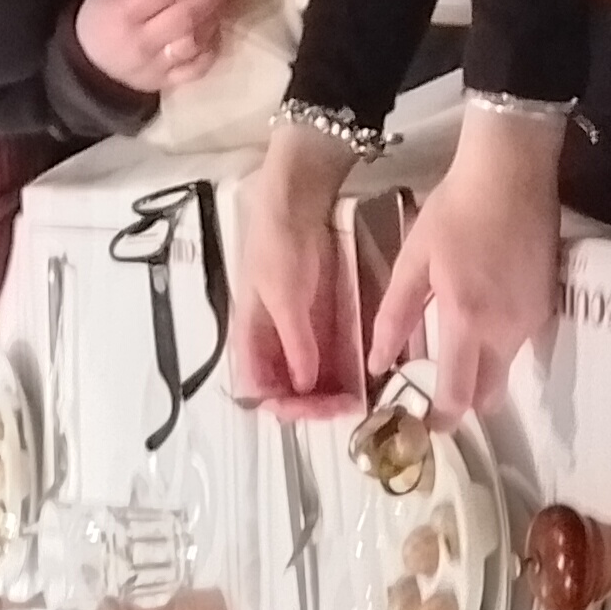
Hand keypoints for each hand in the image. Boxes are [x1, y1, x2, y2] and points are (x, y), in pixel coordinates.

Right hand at [73, 0, 236, 95]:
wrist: (88, 67)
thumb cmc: (99, 20)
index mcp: (125, 13)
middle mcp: (143, 42)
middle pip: (187, 14)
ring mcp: (157, 66)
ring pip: (196, 41)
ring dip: (216, 15)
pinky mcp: (167, 83)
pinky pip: (197, 67)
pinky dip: (212, 47)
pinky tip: (216, 27)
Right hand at [228, 120, 363, 415]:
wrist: (297, 202)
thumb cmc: (278, 244)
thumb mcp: (283, 295)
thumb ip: (295, 342)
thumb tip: (304, 384)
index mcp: (249, 338)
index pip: (258, 389)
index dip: (282, 405)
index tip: (312, 408)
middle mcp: (270, 342)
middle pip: (285, 390)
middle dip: (311, 405)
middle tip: (344, 407)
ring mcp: (296, 333)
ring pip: (307, 380)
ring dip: (327, 395)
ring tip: (356, 402)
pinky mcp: (318, 321)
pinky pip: (326, 359)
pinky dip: (339, 375)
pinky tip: (361, 382)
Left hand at [370, 113, 565, 415]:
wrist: (511, 172)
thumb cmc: (456, 210)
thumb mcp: (414, 260)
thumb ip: (395, 316)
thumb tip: (378, 363)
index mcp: (467, 320)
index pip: (458, 393)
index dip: (441, 417)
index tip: (424, 423)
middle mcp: (506, 329)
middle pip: (490, 396)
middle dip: (465, 404)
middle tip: (439, 394)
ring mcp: (532, 318)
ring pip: (506, 370)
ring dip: (482, 371)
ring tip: (456, 347)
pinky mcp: (547, 303)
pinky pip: (521, 343)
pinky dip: (500, 345)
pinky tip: (482, 314)